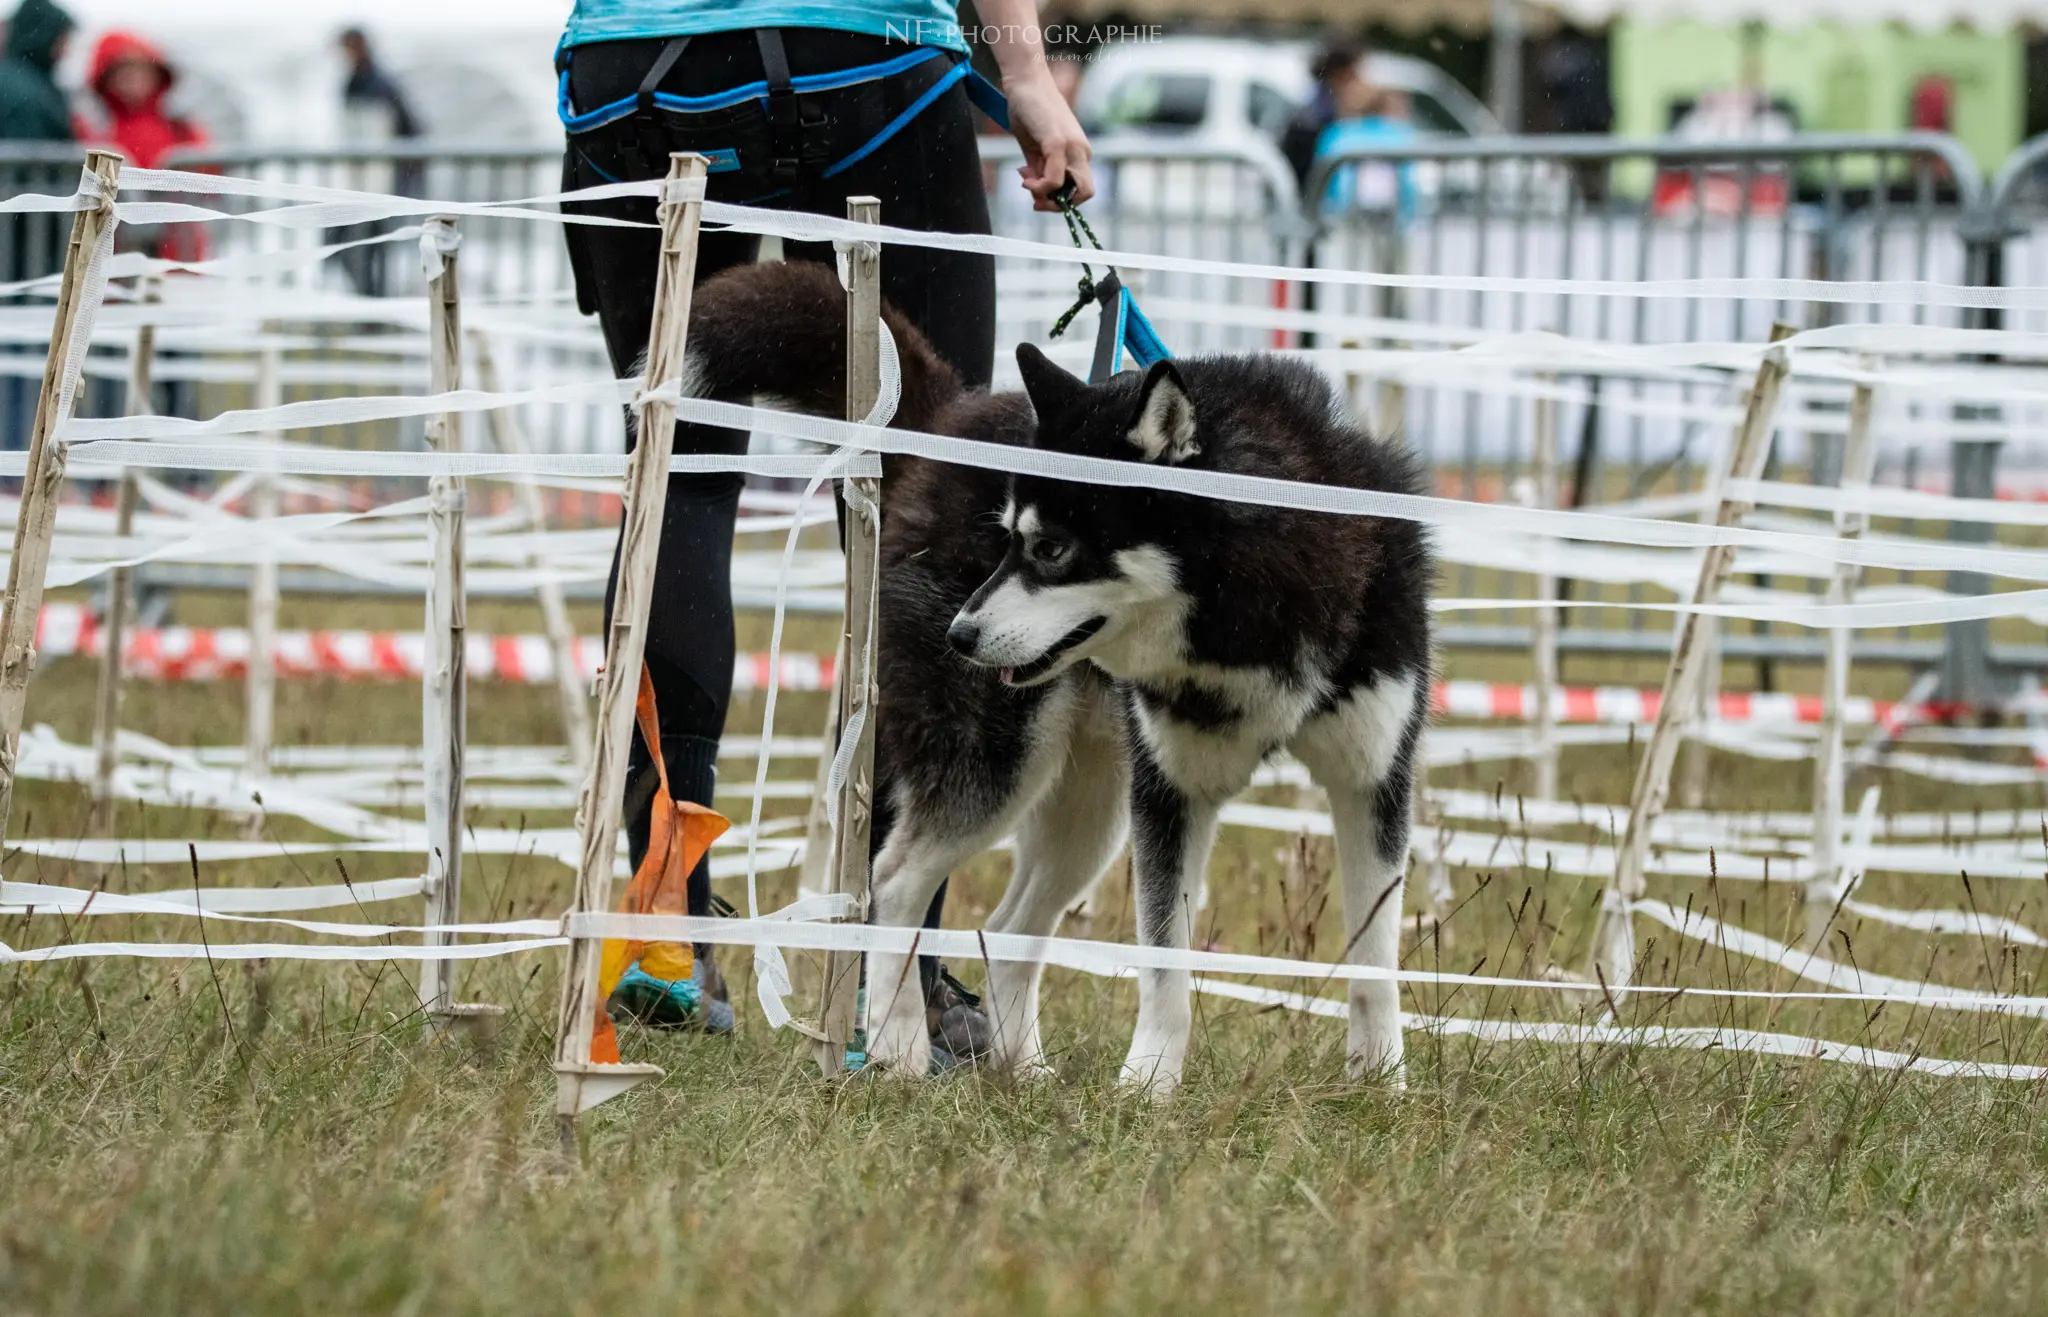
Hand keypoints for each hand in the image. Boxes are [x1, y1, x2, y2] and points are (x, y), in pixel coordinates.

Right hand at [1006, 72, 1093, 211]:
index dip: (1059, 197)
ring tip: (1026, 182)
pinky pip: (1054, 180)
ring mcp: (1072, 148)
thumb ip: (1039, 169)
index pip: (1080, 189)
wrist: (1025, 79)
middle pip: (1085, 195)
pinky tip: (1026, 179)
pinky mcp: (1058, 143)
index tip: (1034, 188)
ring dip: (1047, 197)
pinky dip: (1039, 187)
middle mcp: (1082, 151)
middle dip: (1058, 206)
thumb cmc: (1028, 109)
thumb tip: (1036, 190)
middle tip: (1035, 200)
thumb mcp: (1034, 147)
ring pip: (1074, 192)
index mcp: (1079, 152)